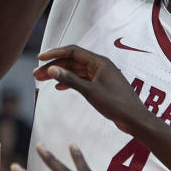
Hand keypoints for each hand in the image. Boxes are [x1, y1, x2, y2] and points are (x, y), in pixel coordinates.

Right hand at [34, 46, 148, 134]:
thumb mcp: (90, 92)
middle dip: (53, 66)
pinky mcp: (101, 85)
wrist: (134, 119)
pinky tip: (59, 88)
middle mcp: (99, 65)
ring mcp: (100, 75)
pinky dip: (69, 82)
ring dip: (59, 74)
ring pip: (75, 71)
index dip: (54, 53)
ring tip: (42, 81)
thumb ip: (70, 80)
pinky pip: (81, 79)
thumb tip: (52, 69)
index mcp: (99, 62)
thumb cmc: (116, 104)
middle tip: (36, 74)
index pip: (72, 51)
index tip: (39, 59)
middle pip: (71, 61)